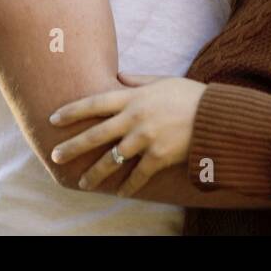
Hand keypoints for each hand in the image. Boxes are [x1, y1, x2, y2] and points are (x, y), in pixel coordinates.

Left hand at [48, 76, 207, 195]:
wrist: (216, 116)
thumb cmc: (189, 95)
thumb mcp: (163, 80)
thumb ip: (138, 81)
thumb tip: (119, 77)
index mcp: (134, 97)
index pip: (95, 103)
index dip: (72, 111)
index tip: (54, 119)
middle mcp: (135, 118)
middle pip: (96, 134)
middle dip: (73, 146)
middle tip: (55, 156)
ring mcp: (146, 139)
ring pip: (112, 160)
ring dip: (95, 173)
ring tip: (82, 182)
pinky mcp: (159, 157)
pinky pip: (137, 175)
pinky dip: (127, 186)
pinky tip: (118, 193)